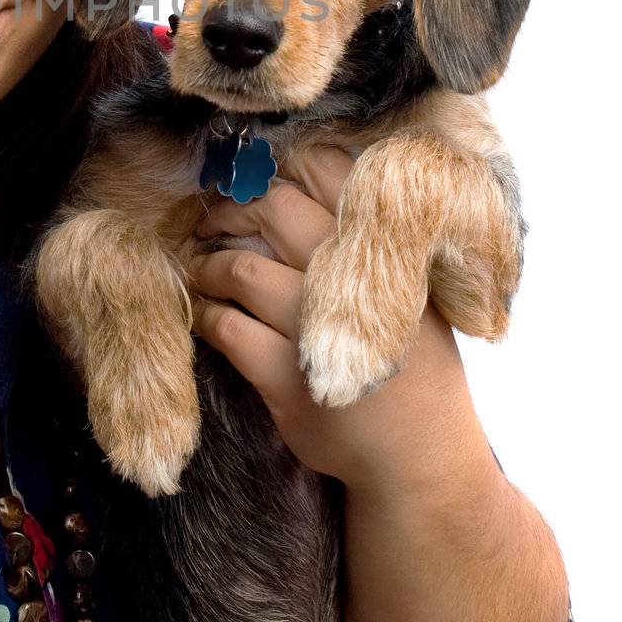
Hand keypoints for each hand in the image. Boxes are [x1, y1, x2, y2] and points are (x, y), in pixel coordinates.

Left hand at [188, 145, 489, 492]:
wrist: (420, 455)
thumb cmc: (410, 364)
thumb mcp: (409, 291)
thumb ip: (364, 243)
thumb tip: (290, 183)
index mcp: (385, 249)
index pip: (326, 172)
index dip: (277, 166)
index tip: (249, 178)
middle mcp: (351, 280)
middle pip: (274, 208)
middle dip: (230, 208)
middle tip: (211, 220)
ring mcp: (316, 329)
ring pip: (242, 268)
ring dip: (209, 263)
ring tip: (201, 267)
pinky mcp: (287, 379)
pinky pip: (229, 329)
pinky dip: (209, 315)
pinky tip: (206, 314)